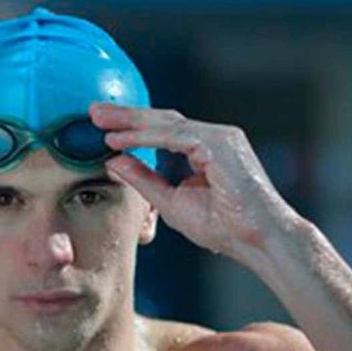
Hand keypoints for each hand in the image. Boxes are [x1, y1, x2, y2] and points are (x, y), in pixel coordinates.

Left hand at [89, 102, 303, 264]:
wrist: (258, 240)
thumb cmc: (224, 227)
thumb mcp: (172, 203)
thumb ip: (144, 180)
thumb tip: (114, 161)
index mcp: (205, 148)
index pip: (163, 130)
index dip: (132, 127)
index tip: (101, 127)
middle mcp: (214, 137)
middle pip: (162, 119)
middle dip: (126, 115)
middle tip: (93, 111)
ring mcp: (220, 137)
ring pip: (166, 122)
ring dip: (130, 121)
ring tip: (99, 120)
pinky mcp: (221, 144)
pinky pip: (175, 135)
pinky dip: (144, 136)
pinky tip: (119, 139)